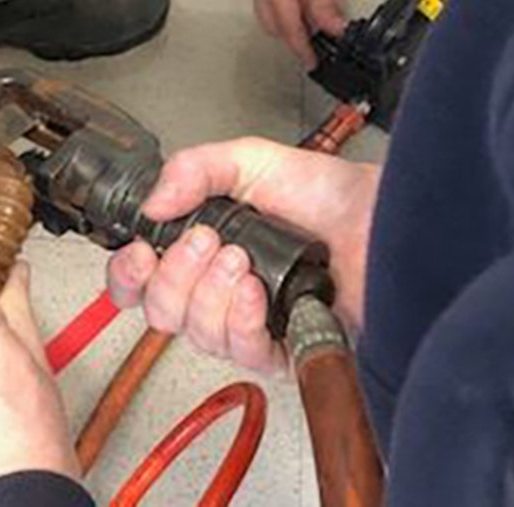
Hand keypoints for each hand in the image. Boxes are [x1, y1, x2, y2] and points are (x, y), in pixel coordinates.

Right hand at [106, 137, 379, 371]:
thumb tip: (152, 204)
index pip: (141, 283)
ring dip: (212, 292)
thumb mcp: (252, 161)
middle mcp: (219, 293)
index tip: (141, 254)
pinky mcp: (282, 351)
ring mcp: (249, 324)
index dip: (129, 276)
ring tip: (243, 259)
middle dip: (176, 276)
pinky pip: (240, 351)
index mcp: (202, 252)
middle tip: (208, 241)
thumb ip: (195, 168)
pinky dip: (240, 319)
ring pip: (196, 333)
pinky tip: (255, 292)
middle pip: (160, 312)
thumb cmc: (332, 195)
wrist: (384, 220)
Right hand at [243, 0, 346, 67]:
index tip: (312, 61)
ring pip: (267, 13)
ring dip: (287, 22)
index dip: (301, 47)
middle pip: (272, 24)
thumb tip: (331, 28)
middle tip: (319, 44)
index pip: (288, 26)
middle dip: (294, 37)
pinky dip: (281, 7)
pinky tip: (300, 4)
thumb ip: (325, 1)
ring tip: (314, 23)